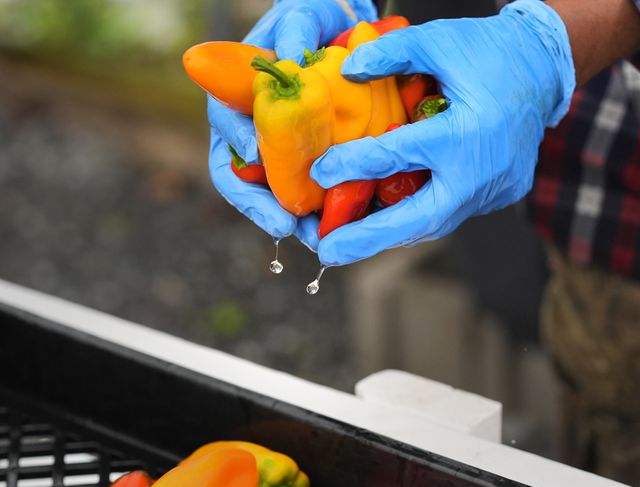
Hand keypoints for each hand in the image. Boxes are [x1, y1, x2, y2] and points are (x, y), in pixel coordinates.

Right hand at [208, 0, 376, 248]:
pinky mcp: (307, 159)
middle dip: (260, 206)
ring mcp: (277, 148)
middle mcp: (251, 129)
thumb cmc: (313, 22)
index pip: (226, 126)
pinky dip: (319, 212)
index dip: (238, 144)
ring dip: (290, 218)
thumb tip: (290, 59)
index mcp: (238, 96)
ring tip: (316, 239)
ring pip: (273, 193)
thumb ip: (294, 30)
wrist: (340, 32)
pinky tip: (338, 227)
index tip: (257, 158)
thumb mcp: (303, 16)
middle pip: (241, 177)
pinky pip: (307, 191)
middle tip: (287, 226)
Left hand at [310, 0, 574, 264]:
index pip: (398, 155)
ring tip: (348, 242)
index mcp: (467, 133)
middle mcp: (482, 172)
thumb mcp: (439, 40)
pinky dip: (417, 217)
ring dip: (391, 234)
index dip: (353, 164)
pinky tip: (386, 219)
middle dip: (370, 239)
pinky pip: (452, 212)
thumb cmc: (490, 51)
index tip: (318, 172)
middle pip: (420, 219)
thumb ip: (391, 54)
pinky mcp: (501, 195)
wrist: (545, 69)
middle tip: (328, 252)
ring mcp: (495, 190)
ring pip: (435, 223)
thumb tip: (346, 71)